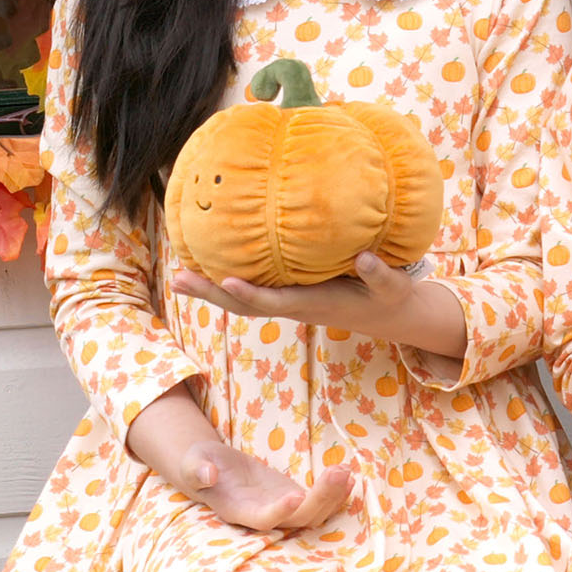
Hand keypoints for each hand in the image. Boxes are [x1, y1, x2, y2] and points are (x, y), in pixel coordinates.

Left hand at [170, 252, 465, 361]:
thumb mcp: (392, 287)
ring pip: (243, 301)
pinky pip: (253, 291)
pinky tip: (209, 267)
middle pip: (245, 305)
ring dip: (211, 290)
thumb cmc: (390, 296)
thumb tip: (365, 257)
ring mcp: (289, 302)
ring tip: (180, 276)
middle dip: (212, 294)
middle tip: (179, 280)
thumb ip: (380, 274)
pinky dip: (227, 283)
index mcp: (315, 304)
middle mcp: (295, 306)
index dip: (251, 293)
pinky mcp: (289, 294)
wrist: (388, 314)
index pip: (276, 302)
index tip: (227, 280)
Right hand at [177, 434, 351, 532]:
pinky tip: (348, 475)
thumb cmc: (198, 464)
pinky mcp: (293, 498)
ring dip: (333, 496)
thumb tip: (207, 474)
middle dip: (321, 498)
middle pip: (299, 518)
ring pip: (314, 514)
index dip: (280, 511)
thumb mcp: (192, 463)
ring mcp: (281, 509)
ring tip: (345, 471)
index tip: (296, 495)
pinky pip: (319, 503)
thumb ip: (197, 470)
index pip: (263, 519)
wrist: (213, 469)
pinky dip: (335, 493)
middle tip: (339, 472)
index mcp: (238, 511)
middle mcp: (263, 516)